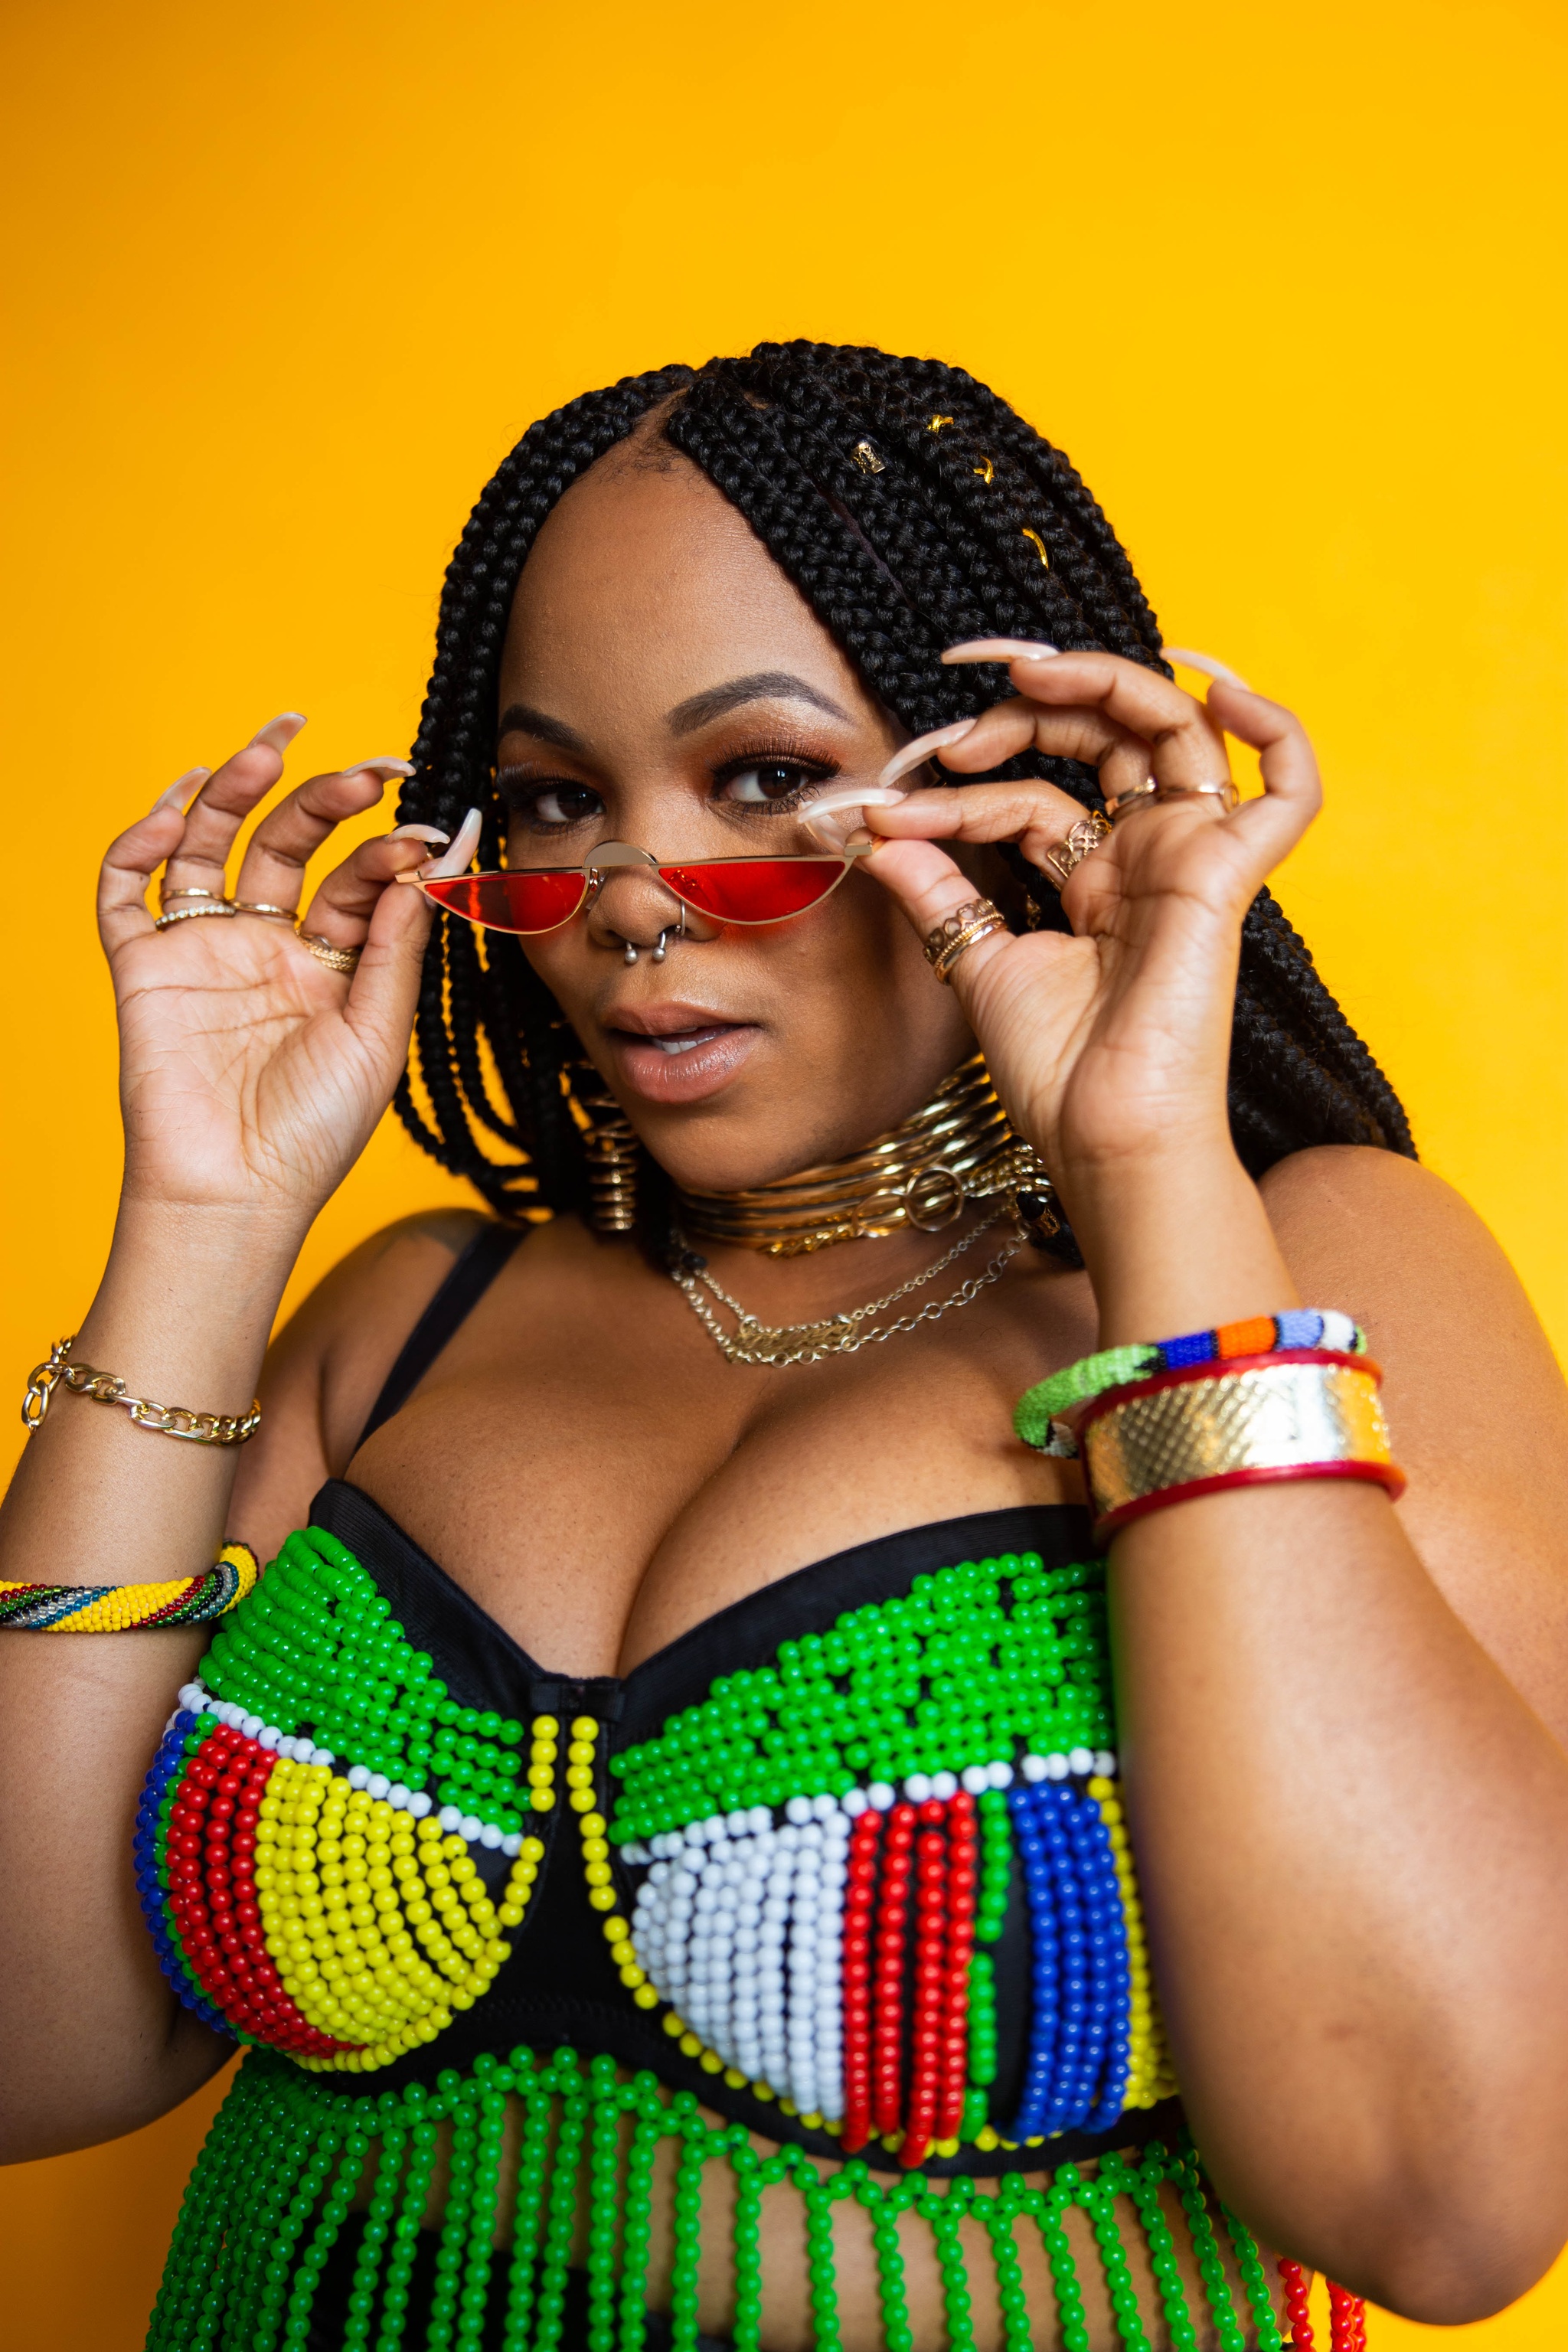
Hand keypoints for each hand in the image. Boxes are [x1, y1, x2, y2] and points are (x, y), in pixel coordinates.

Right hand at [99, 715, 441, 1226]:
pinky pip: (127, 889)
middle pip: (288, 844)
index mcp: (331, 965)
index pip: (359, 880)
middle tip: (371, 767)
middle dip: (326, 797)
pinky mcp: (144, 968)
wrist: (237, 1193)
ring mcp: (203, 952)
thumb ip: (399, 945)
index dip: (392, 849)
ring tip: (275, 744)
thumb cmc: (314, 1133)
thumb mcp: (378, 1034)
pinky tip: (179, 803)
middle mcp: (266, 948)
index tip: (430, 829)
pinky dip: (143, 839)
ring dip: (237, 788)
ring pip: (210, 845)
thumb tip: (434, 860)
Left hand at [856, 644, 1320, 1190]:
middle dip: (1030, 712)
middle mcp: (1147, 859)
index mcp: (1095, 879)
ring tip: (1030, 675)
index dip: (957, 793)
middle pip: (1108, 739)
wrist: (1099, 1134)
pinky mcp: (1225, 875)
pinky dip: (1275, 727)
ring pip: (1178, 731)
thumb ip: (934, 888)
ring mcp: (1190, 860)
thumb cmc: (1055, 1070)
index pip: (1031, 796)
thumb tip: (876, 828)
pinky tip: (1220, 687)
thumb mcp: (973, 957)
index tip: (887, 813)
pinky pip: (1290, 790)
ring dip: (1108, 683)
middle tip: (957, 734)